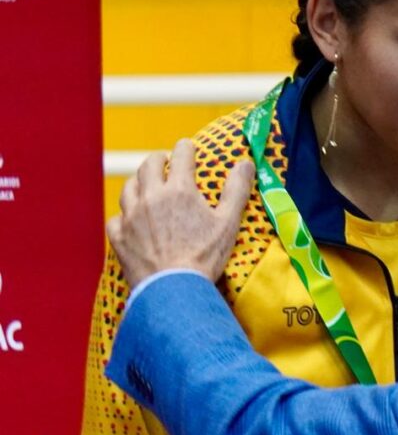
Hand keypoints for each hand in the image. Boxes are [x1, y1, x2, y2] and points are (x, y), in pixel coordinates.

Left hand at [106, 139, 254, 289]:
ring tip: (145, 185)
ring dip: (138, 182)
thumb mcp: (228, 222)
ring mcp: (131, 216)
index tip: (187, 146)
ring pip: (128, 188)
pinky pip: (116, 218)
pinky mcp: (119, 237)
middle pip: (148, 166)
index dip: (185, 148)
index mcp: (178, 190)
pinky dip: (123, 214)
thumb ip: (237, 189)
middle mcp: (151, 197)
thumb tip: (245, 163)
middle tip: (164, 160)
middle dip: (158, 159)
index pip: (180, 156)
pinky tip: (129, 218)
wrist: (174, 288)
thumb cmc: (204, 255)